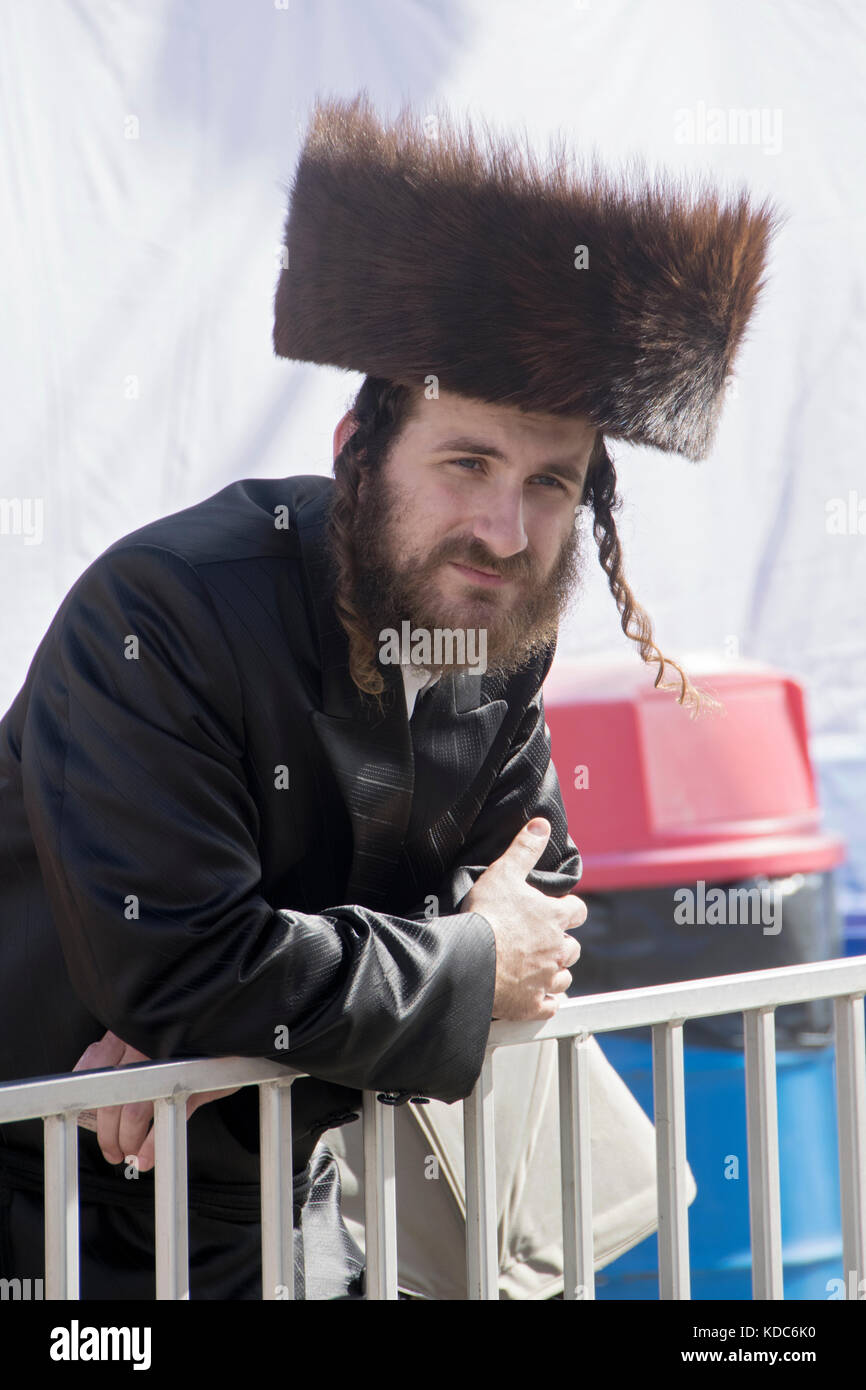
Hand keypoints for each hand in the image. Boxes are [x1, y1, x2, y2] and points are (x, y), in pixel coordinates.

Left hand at [72, 1030, 239, 1172]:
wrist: (235, 1018)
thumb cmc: (196, 1030)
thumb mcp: (161, 1035)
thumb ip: (134, 1056)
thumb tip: (105, 1095)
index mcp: (131, 1030)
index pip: (93, 1062)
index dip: (86, 1096)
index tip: (90, 1117)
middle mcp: (144, 1042)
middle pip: (111, 1097)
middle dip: (108, 1133)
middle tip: (113, 1150)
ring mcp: (168, 1062)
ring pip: (134, 1111)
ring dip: (128, 1141)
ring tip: (132, 1155)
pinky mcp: (193, 1080)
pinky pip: (167, 1117)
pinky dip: (154, 1144)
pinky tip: (149, 1156)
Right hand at [463, 817, 585, 1022]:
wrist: (470, 961)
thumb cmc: (487, 916)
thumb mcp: (504, 872)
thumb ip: (524, 848)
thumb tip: (541, 824)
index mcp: (553, 918)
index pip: (578, 911)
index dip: (571, 910)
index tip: (562, 910)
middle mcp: (556, 949)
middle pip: (573, 948)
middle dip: (562, 944)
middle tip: (545, 941)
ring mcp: (545, 979)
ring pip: (564, 977)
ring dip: (556, 972)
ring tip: (541, 968)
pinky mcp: (531, 1004)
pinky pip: (549, 1006)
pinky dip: (546, 1002)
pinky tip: (537, 998)